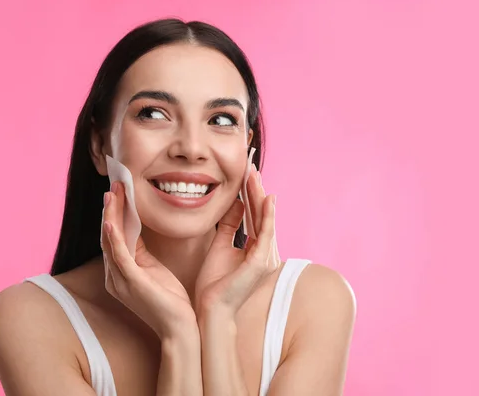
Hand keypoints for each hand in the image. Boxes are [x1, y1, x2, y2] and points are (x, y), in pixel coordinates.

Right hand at [101, 182, 196, 338]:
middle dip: (111, 209)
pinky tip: (111, 220)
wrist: (180, 329)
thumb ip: (143, 252)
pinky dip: (114, 237)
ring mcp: (120, 280)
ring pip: (111, 240)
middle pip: (108, 235)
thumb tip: (139, 231)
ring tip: (112, 193)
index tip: (119, 191)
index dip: (115, 213)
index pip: (114, 236)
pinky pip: (119, 255)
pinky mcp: (131, 282)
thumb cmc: (170, 301)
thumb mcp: (154, 270)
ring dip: (111, 215)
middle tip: (114, 185)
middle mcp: (114, 275)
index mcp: (120, 272)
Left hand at [195, 164, 279, 318]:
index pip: (253, 217)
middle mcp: (264, 252)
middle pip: (260, 215)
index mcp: (254, 250)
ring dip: (260, 196)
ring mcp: (265, 257)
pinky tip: (267, 198)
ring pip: (264, 220)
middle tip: (250, 168)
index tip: (244, 176)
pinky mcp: (261, 262)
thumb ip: (229, 226)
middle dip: (255, 191)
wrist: (210, 309)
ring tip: (255, 176)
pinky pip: (266, 233)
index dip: (249, 195)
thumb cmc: (213, 284)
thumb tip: (235, 204)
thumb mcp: (220, 246)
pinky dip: (267, 215)